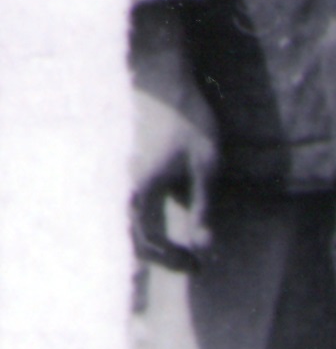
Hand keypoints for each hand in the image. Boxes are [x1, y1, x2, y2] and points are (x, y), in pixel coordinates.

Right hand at [130, 8, 216, 270]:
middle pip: (129, 239)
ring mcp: (116, 183)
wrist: (164, 84)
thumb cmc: (189, 122)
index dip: (172, 258)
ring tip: (177, 250)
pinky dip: (141, 226)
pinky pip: (125, 210)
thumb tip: (203, 247)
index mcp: (139, 191)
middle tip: (188, 263)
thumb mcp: (206, 165)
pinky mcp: (121, 176)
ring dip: (147, 243)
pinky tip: (163, 226)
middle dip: (157, 256)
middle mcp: (119, 191)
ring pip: (124, 226)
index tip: (197, 264)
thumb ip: (203, 207)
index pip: (147, 241)